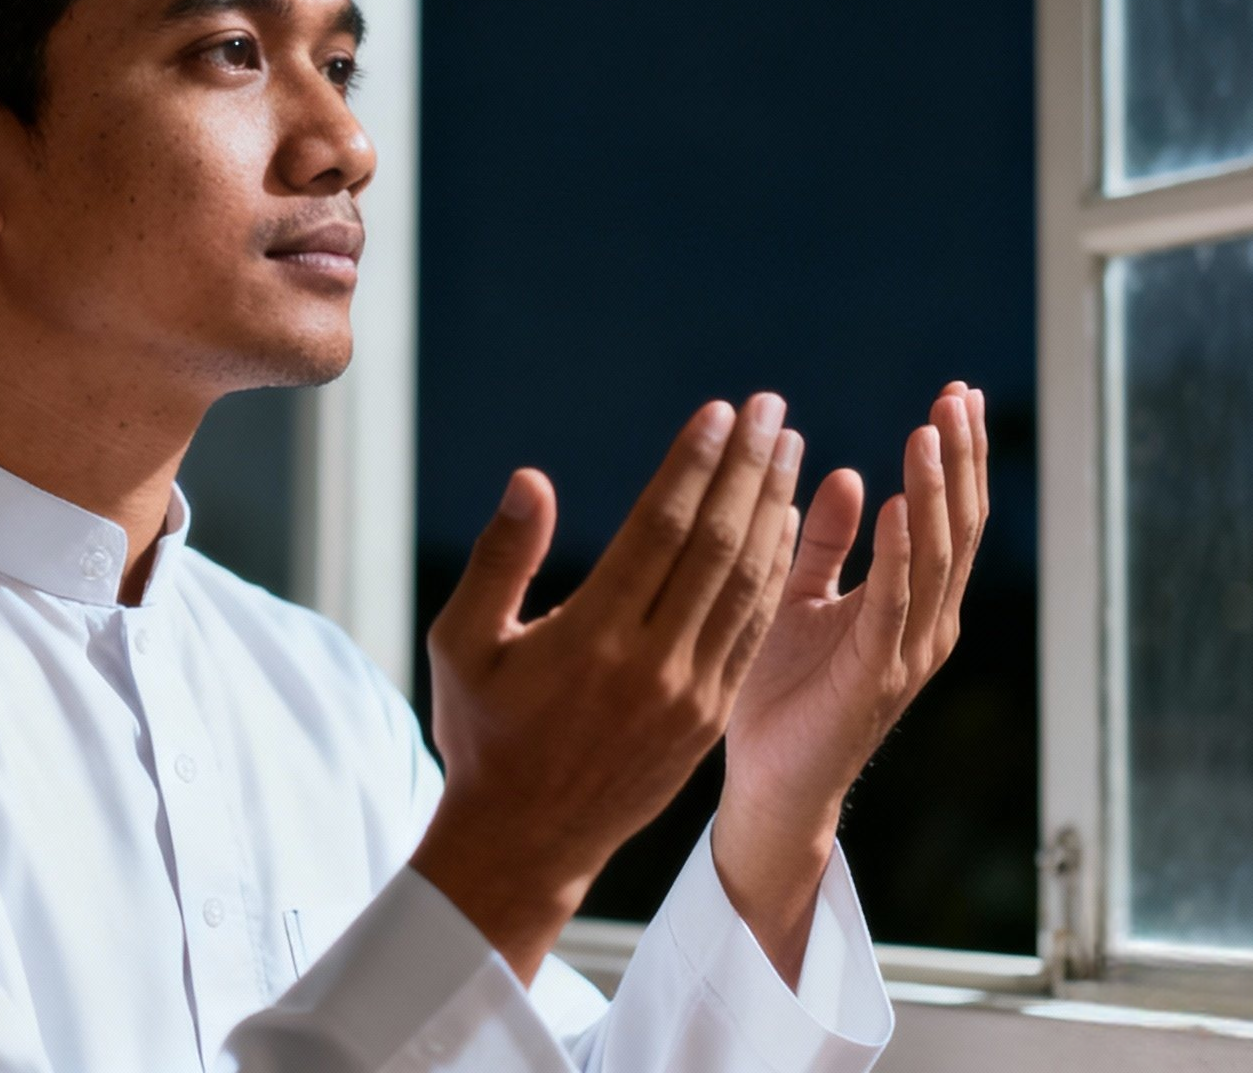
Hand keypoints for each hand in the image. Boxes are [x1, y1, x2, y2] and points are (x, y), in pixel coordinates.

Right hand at [410, 394, 805, 981]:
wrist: (526, 842)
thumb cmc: (483, 732)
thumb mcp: (463, 645)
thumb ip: (500, 559)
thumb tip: (532, 481)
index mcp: (590, 639)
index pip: (659, 530)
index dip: (694, 465)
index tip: (721, 413)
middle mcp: (651, 665)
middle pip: (715, 546)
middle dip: (747, 469)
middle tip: (771, 410)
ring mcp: (690, 695)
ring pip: (747, 586)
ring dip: (773, 510)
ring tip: (789, 451)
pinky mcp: (710, 718)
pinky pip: (753, 632)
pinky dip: (774, 572)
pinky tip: (786, 524)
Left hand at [713, 384, 988, 979]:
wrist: (767, 786)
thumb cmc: (782, 696)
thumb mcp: (799, 598)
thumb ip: (826, 543)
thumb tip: (846, 472)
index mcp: (912, 604)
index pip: (946, 514)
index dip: (955, 455)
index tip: (954, 392)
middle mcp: (925, 625)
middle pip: (956, 526)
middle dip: (959, 459)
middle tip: (955, 396)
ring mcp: (906, 653)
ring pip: (933, 556)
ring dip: (933, 490)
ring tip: (928, 431)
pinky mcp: (872, 678)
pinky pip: (892, 603)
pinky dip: (897, 550)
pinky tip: (893, 502)